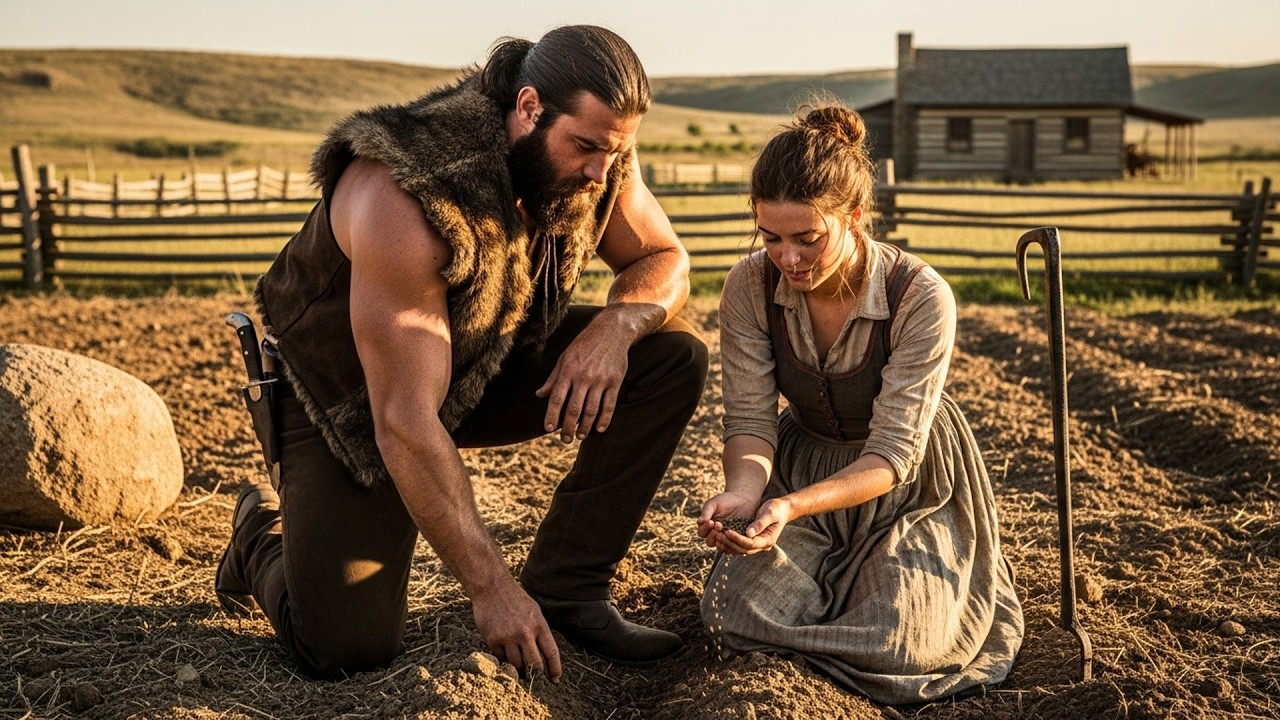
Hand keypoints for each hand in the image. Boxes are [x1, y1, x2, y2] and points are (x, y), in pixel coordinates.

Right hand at [470, 580, 561, 679]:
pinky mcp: (493, 640)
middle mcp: (525, 632)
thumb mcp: (534, 611)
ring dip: (520, 669)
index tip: (555, 679)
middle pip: (534, 664)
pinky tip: (506, 655)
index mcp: (538, 624)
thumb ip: (539, 631)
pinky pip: (501, 659)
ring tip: (521, 669)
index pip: (551, 653)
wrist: (491, 587)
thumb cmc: (515, 599)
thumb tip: (545, 654)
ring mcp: (508, 637)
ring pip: (517, 665)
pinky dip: (505, 660)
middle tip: (537, 679)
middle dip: (537, 674)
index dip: (555, 669)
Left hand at [536, 313, 630, 441]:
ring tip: (580, 436)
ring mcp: (600, 380)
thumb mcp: (565, 357)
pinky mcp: (615, 382)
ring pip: (591, 410)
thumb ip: (553, 378)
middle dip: (568, 427)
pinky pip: (609, 405)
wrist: (611, 331)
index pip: (556, 398)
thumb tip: (539, 394)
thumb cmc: (584, 344)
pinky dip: (604, 419)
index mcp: (568, 371)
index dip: (551, 415)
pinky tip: (599, 429)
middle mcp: (584, 377)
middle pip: (574, 409)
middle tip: (565, 439)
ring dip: (585, 427)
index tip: (548, 429)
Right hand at [696, 491, 759, 546]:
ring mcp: (726, 538)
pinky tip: (734, 535)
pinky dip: (731, 542)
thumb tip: (700, 521)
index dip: (705, 529)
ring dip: (721, 540)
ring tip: (725, 531)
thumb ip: (706, 512)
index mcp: (708, 526)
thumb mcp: (714, 503)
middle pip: (709, 542)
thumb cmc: (726, 500)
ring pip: (720, 546)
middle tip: (719, 525)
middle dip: (712, 535)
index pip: (702, 532)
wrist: (743, 499)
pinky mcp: (736, 539)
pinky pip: (732, 545)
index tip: (711, 521)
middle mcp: (715, 534)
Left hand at [698, 495, 793, 555]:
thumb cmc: (776, 509)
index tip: (727, 531)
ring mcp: (758, 545)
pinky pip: (740, 546)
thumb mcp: (769, 513)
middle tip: (718, 535)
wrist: (782, 509)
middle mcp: (763, 545)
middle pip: (744, 549)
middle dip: (730, 543)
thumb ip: (760, 523)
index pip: (750, 544)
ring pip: (740, 550)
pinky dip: (730, 544)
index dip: (737, 539)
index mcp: (768, 540)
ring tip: (716, 537)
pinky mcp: (753, 541)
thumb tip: (748, 533)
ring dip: (728, 545)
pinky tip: (720, 539)